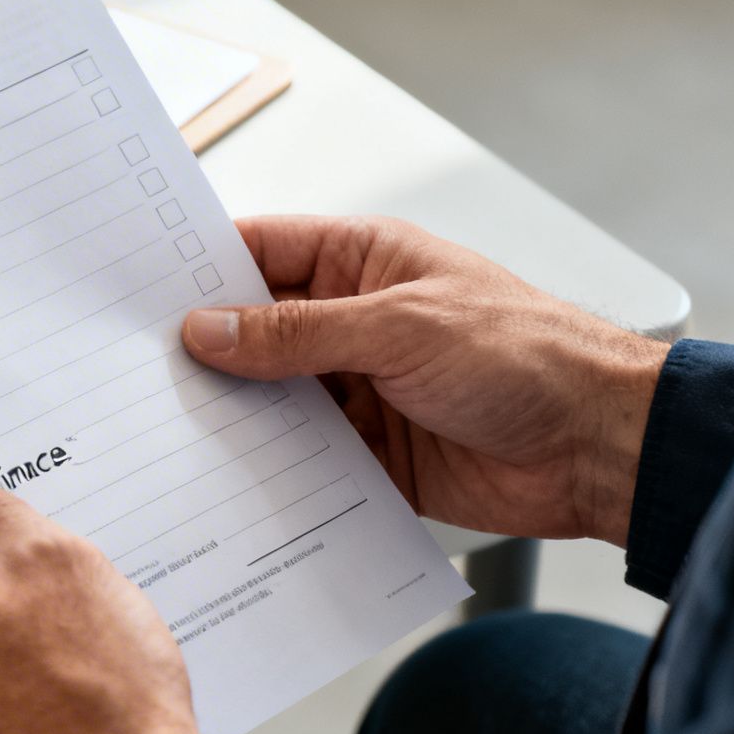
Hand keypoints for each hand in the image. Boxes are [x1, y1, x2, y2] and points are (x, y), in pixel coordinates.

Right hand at [181, 216, 667, 545]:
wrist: (599, 449)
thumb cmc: (529, 357)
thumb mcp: (399, 328)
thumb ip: (297, 333)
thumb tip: (209, 329)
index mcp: (361, 263)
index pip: (259, 253)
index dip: (198, 268)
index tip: (136, 293)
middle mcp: (351, 322)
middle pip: (252, 332)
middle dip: (201, 351)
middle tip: (133, 372)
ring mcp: (356, 389)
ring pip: (268, 399)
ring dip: (230, 416)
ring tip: (164, 430)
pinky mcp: (366, 455)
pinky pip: (298, 459)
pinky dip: (265, 470)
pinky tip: (223, 479)